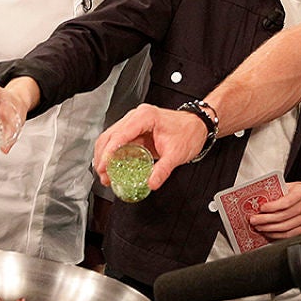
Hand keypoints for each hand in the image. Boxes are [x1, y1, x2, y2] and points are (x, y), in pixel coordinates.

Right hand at [92, 104, 206, 189]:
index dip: (109, 152)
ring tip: (106, 175)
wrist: (198, 126)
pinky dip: (113, 156)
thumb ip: (163, 169)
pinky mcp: (135, 131)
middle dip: (103, 157)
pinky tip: (113, 169)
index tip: (104, 167)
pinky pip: (119, 143)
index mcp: (145, 117)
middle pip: (110, 136)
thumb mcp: (177, 154)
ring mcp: (134, 123)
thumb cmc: (189, 132)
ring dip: (105, 157)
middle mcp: (136, 117)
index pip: (120, 135)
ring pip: (110, 139)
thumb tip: (151, 183)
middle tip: (103, 175)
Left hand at [250, 181, 300, 238]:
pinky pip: (289, 234)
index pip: (286, 202)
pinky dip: (277, 235)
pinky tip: (268, 232)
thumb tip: (260, 199)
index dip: (272, 207)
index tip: (261, 208)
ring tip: (258, 227)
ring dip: (269, 229)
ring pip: (285, 228)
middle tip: (254, 220)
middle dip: (265, 220)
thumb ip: (278, 191)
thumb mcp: (292, 186)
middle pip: (283, 216)